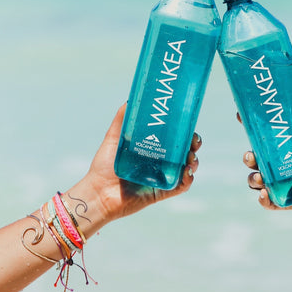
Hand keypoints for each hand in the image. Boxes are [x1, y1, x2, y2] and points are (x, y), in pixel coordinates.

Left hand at [70, 104, 200, 225]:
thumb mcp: (113, 138)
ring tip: (189, 159)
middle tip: (193, 142)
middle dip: (193, 146)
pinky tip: (186, 173)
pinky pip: (181, 186)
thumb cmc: (104, 165)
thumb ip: (121, 119)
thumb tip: (130, 99)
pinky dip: (188, 180)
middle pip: (185, 151)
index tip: (189, 127)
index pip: (174, 138)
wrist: (98, 192)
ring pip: (187, 168)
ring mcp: (163, 177)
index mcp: (153, 148)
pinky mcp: (162, 192)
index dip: (185, 132)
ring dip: (193, 162)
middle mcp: (160, 162)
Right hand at [243, 122, 291, 213]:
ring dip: (253, 178)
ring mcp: (280, 184)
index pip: (262, 137)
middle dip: (248, 157)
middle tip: (251, 156)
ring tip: (259, 177)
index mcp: (284, 148)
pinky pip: (269, 202)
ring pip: (256, 180)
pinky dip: (263, 199)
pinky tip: (264, 194)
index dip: (249, 126)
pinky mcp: (285, 200)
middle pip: (254, 159)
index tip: (240, 116)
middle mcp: (277, 165)